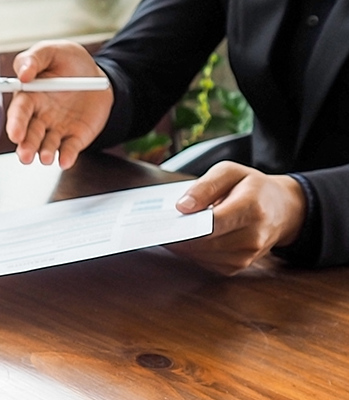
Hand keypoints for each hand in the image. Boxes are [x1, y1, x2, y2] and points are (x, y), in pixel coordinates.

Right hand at [7, 40, 114, 168]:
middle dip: (26, 146)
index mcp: (30, 96)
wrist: (100, 76)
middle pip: (29, 135)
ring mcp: (56, 129)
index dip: (15, 124)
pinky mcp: (74, 138)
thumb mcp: (53, 51)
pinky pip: (69, 149)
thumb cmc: (70, 61)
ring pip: (46, 145)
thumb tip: (23, 75)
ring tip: (45, 157)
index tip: (15, 134)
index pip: (18, 113)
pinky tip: (65, 160)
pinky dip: (66, 156)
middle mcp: (39, 117)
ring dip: (44, 153)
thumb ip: (34, 58)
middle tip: (25, 156)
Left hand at [166, 162, 306, 274]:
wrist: (282, 210)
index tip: (164, 220)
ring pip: (201, 255)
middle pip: (204, 242)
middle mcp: (253, 236)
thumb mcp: (230, 172)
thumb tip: (182, 207)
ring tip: (171, 229)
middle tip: (158, 226)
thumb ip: (205, 186)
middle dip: (178, 235)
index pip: (213, 222)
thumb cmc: (252, 187)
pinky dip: (192, 251)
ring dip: (182, 244)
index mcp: (252, 208)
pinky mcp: (237, 267)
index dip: (186, 224)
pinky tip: (187, 238)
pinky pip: (205, 262)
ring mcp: (246, 256)